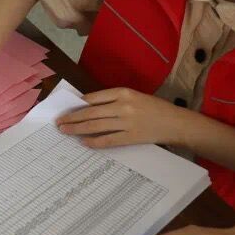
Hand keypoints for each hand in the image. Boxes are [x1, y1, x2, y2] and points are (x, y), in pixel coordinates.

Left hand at [56, 88, 187, 148]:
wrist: (176, 122)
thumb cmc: (155, 108)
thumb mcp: (135, 97)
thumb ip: (114, 100)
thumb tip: (88, 107)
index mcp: (124, 92)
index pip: (93, 98)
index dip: (77, 105)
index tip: (66, 110)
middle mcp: (123, 106)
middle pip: (90, 112)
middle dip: (72, 118)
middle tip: (58, 123)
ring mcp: (126, 122)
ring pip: (95, 126)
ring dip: (77, 129)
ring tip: (65, 131)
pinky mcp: (131, 137)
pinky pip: (108, 140)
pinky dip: (94, 142)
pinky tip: (84, 142)